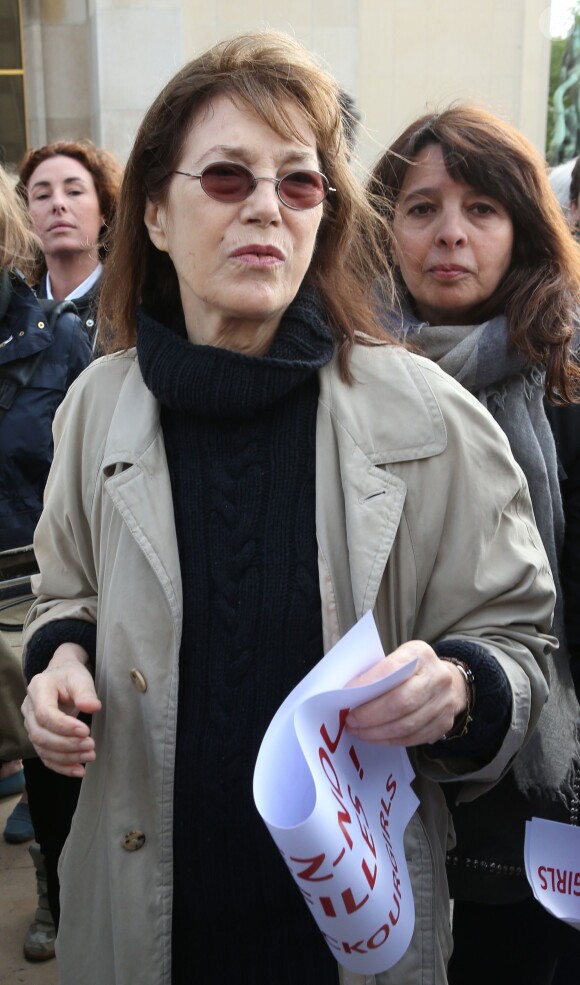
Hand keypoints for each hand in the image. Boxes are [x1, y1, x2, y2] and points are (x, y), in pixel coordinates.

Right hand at [22, 642, 101, 776]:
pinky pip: (45, 756)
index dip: (64, 726)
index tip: (86, 731)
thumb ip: (86, 693)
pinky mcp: (38, 736)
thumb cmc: (71, 676)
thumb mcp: (80, 678)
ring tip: (90, 756)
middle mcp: (29, 708)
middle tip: (90, 745)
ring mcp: (30, 724)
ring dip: (66, 757)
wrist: (62, 676)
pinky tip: (79, 770)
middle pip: (41, 735)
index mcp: (38, 689)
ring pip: (42, 748)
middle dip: (66, 744)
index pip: (45, 714)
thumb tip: (93, 708)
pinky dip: (61, 766)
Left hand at [345, 640, 466, 745]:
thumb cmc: (411, 670)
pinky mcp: (445, 723)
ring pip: (407, 725)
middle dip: (370, 715)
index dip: (367, 685)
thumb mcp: (397, 659)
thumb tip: (348, 694)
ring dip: (377, 733)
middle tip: (350, 721)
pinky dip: (391, 740)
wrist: (448, 681)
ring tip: (359, 732)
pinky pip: (414, 738)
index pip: (391, 669)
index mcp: (420, 654)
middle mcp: (437, 677)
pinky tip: (376, 738)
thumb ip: (378, 672)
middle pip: (401, 702)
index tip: (346, 696)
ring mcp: (444, 702)